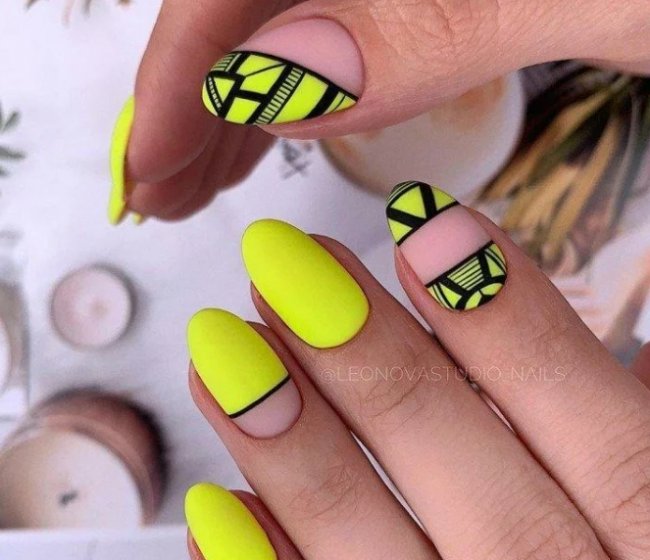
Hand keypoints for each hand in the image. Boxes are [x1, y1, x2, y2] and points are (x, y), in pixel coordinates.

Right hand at [112, 0, 649, 222]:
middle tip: (159, 192)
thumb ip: (428, 21)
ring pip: (288, 16)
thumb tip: (273, 79)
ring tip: (200, 178)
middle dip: (193, 102)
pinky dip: (298, 88)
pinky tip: (278, 127)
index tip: (146, 168)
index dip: (182, 76)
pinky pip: (344, 29)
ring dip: (233, 103)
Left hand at [183, 182, 649, 559]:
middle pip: (484, 500)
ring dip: (298, 459)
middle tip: (289, 269)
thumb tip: (562, 329)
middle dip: (377, 370)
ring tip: (223, 353)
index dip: (513, 328)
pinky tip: (216, 515)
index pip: (610, 443)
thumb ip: (626, 438)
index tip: (429, 226)